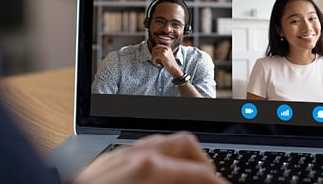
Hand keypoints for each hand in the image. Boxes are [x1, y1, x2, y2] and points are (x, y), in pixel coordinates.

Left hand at [72, 131, 225, 183]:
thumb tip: (201, 183)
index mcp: (149, 167)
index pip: (198, 170)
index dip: (217, 181)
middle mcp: (134, 154)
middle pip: (185, 143)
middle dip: (203, 163)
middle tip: (210, 182)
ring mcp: (119, 153)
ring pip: (162, 142)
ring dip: (181, 159)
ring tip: (187, 179)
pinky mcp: (106, 160)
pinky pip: (141, 150)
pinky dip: (160, 159)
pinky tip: (159, 176)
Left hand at [150, 45, 179, 74]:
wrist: (174, 68)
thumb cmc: (169, 63)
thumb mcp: (166, 55)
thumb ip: (161, 52)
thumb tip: (153, 51)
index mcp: (167, 47)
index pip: (157, 46)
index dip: (154, 50)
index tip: (153, 55)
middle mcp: (166, 48)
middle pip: (155, 48)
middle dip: (152, 54)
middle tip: (154, 59)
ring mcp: (165, 51)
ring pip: (154, 53)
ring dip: (153, 58)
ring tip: (155, 62)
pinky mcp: (163, 55)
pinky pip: (154, 56)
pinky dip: (153, 61)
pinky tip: (156, 64)